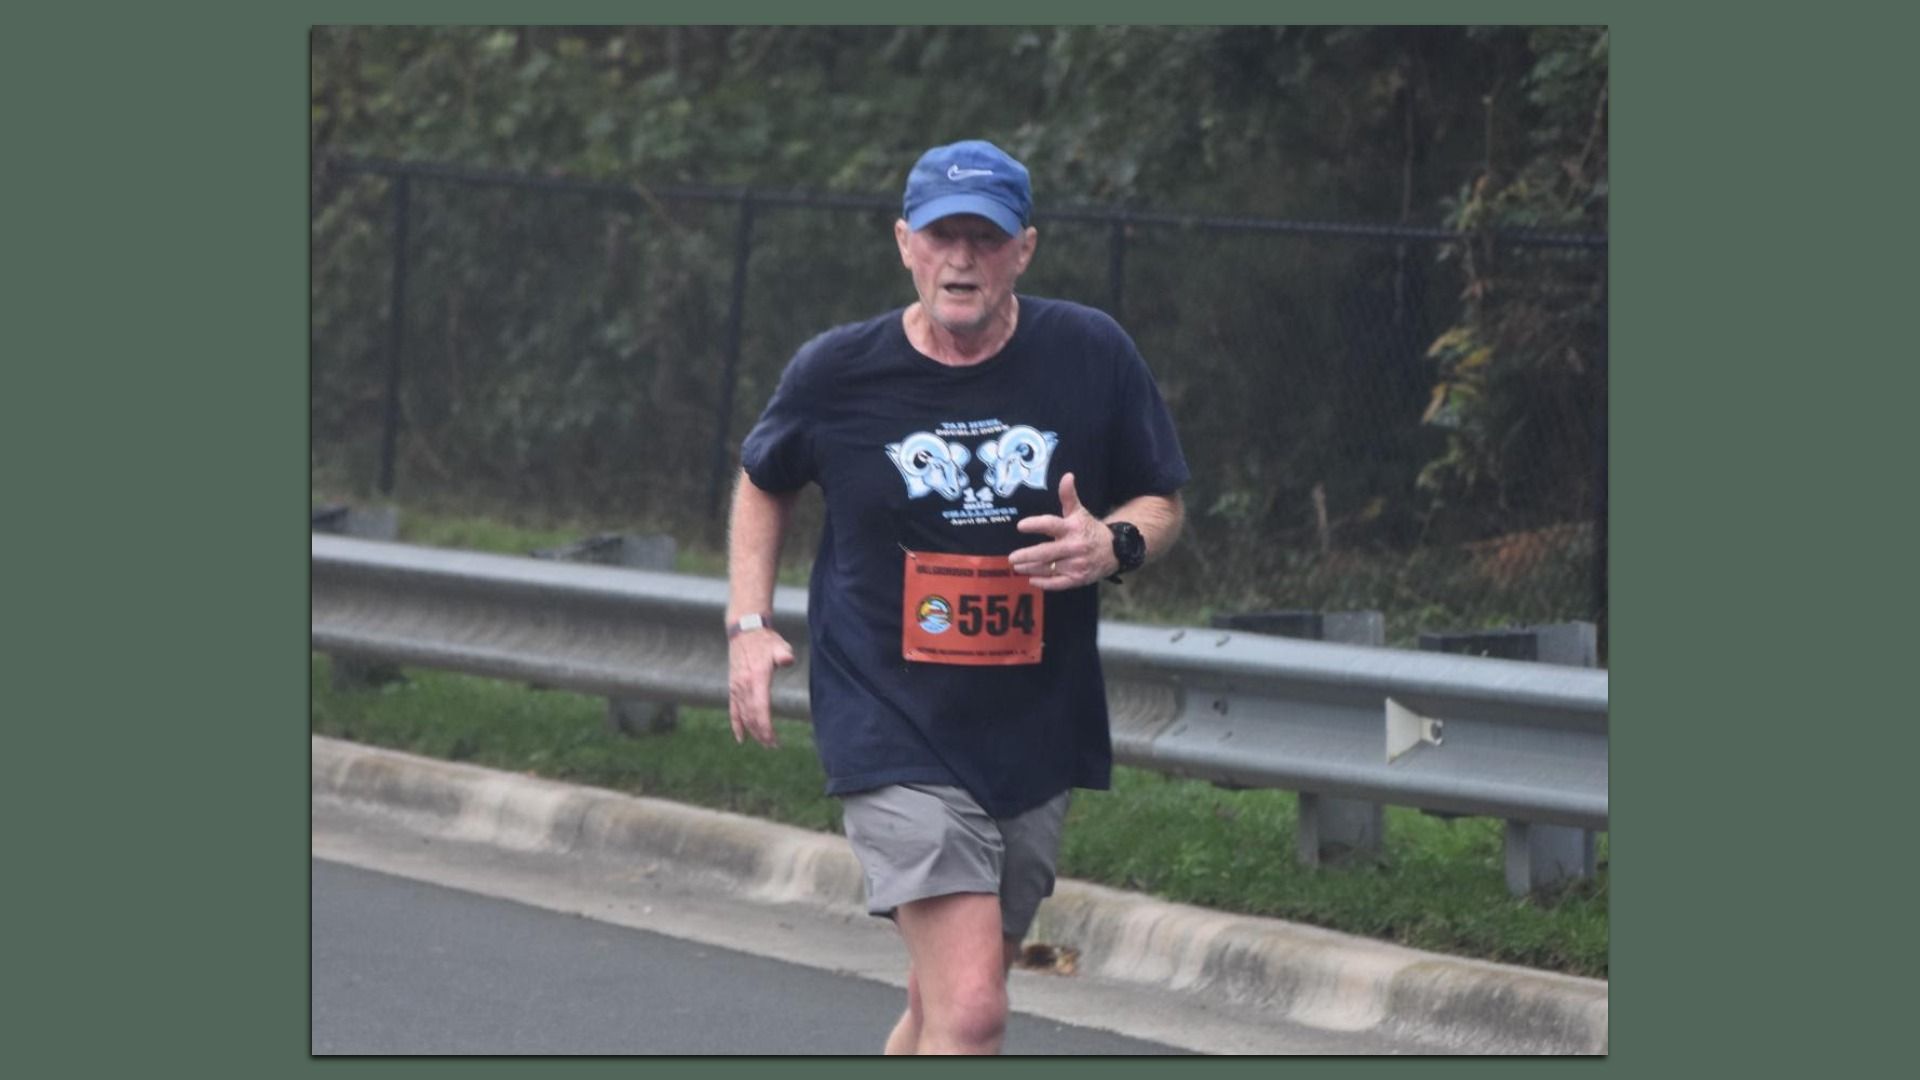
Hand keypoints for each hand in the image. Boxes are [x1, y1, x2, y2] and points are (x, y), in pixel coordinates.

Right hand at [728, 628, 795, 747]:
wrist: (744, 631)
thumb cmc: (765, 640)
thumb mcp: (778, 645)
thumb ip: (784, 654)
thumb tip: (788, 660)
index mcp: (757, 677)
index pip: (760, 708)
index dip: (766, 727)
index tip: (774, 740)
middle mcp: (744, 685)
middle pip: (752, 716)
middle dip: (762, 733)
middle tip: (773, 745)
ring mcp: (737, 688)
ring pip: (743, 715)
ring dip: (753, 731)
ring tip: (764, 743)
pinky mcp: (733, 688)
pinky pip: (733, 710)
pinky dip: (736, 725)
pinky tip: (741, 738)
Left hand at [1012, 472, 1116, 589]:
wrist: (1115, 550)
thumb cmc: (1090, 529)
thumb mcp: (1079, 512)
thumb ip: (1068, 496)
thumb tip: (1067, 476)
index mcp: (1073, 528)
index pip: (1051, 525)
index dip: (1036, 524)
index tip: (1020, 526)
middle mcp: (1074, 547)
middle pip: (1047, 552)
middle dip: (1027, 555)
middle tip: (1011, 557)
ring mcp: (1076, 564)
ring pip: (1049, 568)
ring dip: (1031, 568)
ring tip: (1018, 566)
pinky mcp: (1078, 579)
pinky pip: (1058, 583)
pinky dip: (1044, 583)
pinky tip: (1031, 580)